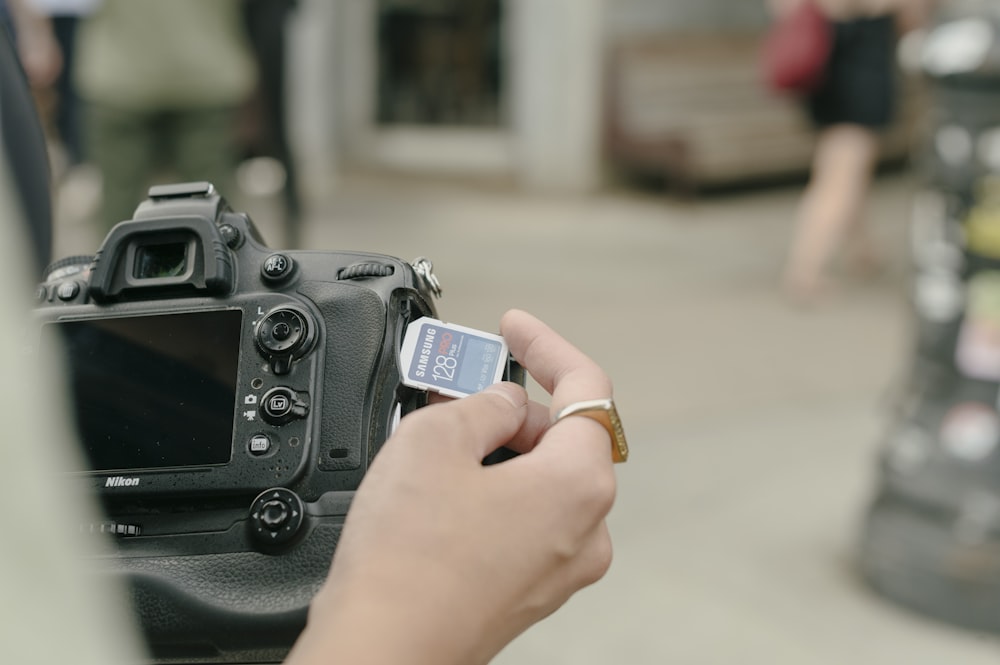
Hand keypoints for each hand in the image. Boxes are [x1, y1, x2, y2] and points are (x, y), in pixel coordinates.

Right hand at [289, 310, 617, 664]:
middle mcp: (585, 529)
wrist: (382, 649)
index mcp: (578, 484)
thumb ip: (484, 401)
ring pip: (541, 479)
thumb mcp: (436, 438)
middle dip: (512, 403)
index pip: (586, 388)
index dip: (546, 346)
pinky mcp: (528, 589)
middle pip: (563, 436)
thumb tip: (502, 402)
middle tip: (458, 385)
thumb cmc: (409, 562)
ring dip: (500, 447)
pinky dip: (496, 488)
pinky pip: (524, 519)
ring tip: (444, 435)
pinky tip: (447, 485)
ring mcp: (559, 566)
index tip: (514, 327)